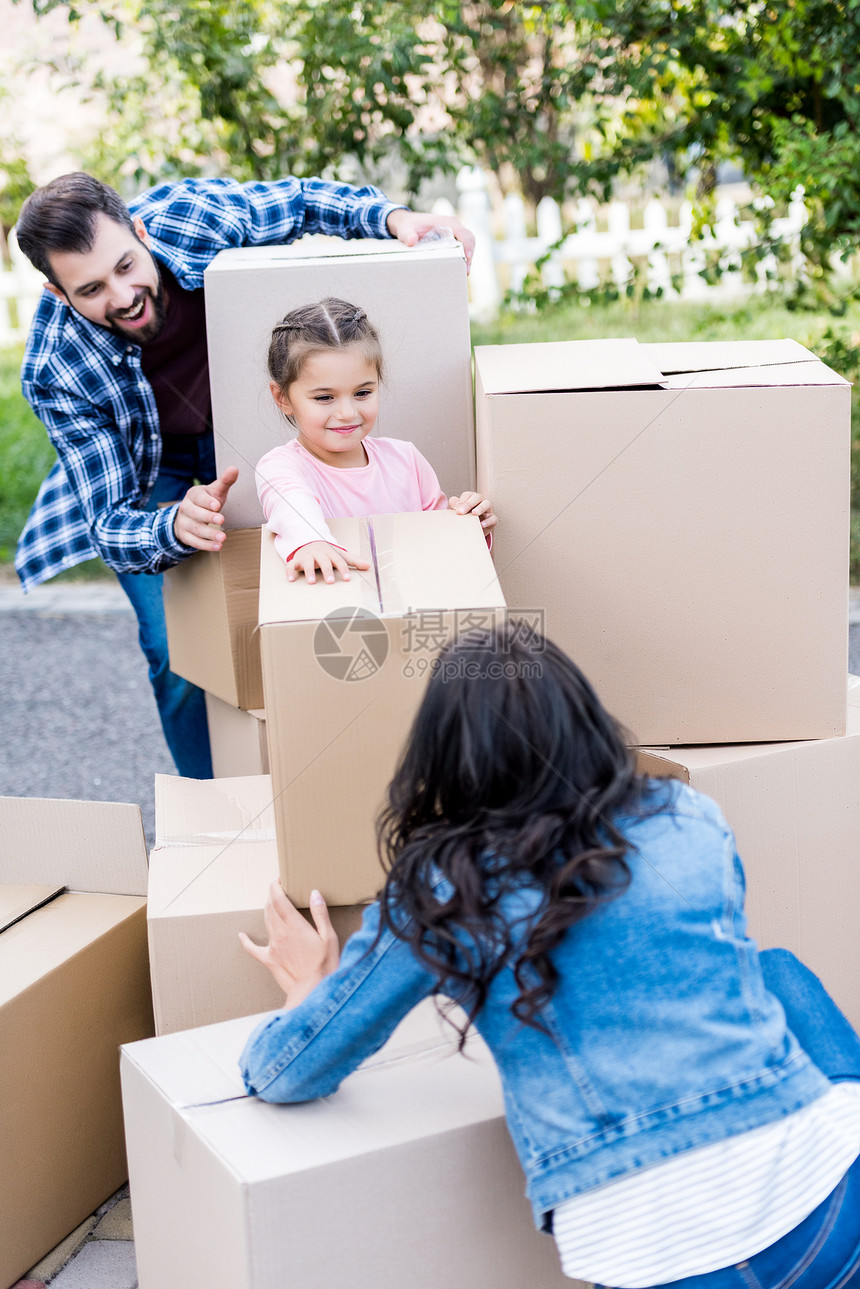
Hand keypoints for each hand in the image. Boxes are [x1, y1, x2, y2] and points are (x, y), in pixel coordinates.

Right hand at [173, 467, 238, 550]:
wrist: (189, 515)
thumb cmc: (206, 502)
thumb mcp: (215, 491)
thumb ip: (225, 481)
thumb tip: (234, 469)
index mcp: (193, 495)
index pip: (198, 497)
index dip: (206, 501)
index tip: (217, 505)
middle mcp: (186, 508)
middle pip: (195, 513)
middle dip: (208, 517)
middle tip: (221, 520)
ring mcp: (184, 522)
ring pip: (195, 529)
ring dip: (209, 534)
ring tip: (222, 537)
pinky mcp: (185, 535)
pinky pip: (194, 542)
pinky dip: (205, 545)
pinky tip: (217, 546)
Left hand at [239, 882, 340, 1008]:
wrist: (312, 991)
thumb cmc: (325, 966)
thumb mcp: (329, 937)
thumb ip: (320, 914)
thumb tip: (314, 893)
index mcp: (295, 926)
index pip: (280, 899)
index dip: (277, 886)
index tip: (279, 879)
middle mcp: (280, 933)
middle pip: (270, 908)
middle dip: (272, 895)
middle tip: (278, 889)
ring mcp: (273, 947)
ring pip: (265, 922)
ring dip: (267, 910)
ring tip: (271, 903)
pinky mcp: (269, 960)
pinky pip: (252, 949)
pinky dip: (246, 941)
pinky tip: (241, 936)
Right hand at [287, 540, 370, 583]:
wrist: (308, 541)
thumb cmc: (327, 552)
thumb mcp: (340, 554)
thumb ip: (354, 561)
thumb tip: (369, 566)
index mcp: (330, 554)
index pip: (339, 561)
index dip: (343, 569)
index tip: (347, 579)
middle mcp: (318, 554)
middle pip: (324, 562)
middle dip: (327, 571)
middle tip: (330, 582)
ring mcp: (307, 557)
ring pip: (308, 563)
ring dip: (309, 571)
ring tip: (311, 582)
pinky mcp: (296, 560)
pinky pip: (291, 565)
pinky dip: (290, 571)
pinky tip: (291, 579)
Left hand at [386, 208, 474, 273]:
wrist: (408, 223)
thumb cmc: (408, 226)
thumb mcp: (405, 230)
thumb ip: (408, 235)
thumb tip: (412, 241)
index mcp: (446, 222)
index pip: (463, 233)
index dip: (467, 246)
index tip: (467, 258)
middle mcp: (453, 225)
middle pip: (469, 239)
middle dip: (470, 255)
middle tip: (466, 271)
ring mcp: (454, 232)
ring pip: (468, 243)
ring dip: (468, 257)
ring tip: (464, 272)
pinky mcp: (453, 238)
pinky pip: (463, 246)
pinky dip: (464, 257)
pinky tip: (460, 268)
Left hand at [448, 491, 496, 533]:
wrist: (471, 531)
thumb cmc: (464, 518)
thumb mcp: (457, 511)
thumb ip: (454, 505)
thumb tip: (455, 505)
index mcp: (471, 498)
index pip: (467, 495)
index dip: (462, 500)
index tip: (456, 509)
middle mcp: (480, 501)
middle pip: (477, 497)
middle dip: (468, 504)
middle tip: (460, 512)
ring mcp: (488, 509)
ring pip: (487, 504)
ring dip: (480, 508)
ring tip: (474, 514)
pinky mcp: (492, 519)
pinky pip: (493, 518)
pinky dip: (488, 521)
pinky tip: (481, 525)